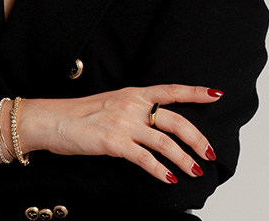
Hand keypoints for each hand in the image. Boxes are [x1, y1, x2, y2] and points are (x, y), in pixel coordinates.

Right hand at [24, 84, 221, 182]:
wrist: (52, 120)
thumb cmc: (79, 114)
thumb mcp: (111, 103)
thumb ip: (134, 109)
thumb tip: (155, 122)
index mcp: (133, 93)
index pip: (171, 90)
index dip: (195, 93)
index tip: (216, 95)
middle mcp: (132, 105)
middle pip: (175, 120)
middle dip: (197, 138)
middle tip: (209, 153)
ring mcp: (123, 123)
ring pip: (165, 142)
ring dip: (184, 159)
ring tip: (195, 171)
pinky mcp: (114, 142)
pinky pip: (145, 158)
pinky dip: (160, 170)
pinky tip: (168, 179)